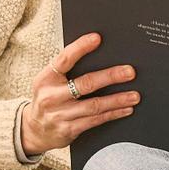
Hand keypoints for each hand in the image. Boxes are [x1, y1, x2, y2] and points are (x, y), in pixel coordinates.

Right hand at [21, 32, 138, 155]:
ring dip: (117, 99)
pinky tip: (125, 109)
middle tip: (129, 72)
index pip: (64, 59)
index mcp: (46, 78)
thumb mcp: (49, 82)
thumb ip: (67, 70)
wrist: (34, 131)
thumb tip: (98, 54)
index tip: (97, 38)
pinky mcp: (69, 130)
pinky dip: (113, 114)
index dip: (80, 47)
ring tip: (134, 95)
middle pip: (85, 84)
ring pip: (94, 105)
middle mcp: (51, 97)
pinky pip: (95, 120)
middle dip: (110, 77)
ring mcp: (60, 115)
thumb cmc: (48, 99)